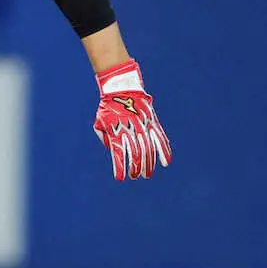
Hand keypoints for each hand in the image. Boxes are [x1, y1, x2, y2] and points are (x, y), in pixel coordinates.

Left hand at [93, 59, 171, 180]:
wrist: (122, 89)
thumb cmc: (108, 107)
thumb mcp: (100, 122)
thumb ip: (104, 137)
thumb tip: (112, 149)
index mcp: (116, 132)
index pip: (119, 155)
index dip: (120, 168)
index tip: (120, 178)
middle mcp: (131, 131)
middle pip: (136, 155)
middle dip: (136, 169)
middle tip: (135, 176)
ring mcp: (144, 127)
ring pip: (149, 150)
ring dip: (149, 165)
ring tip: (146, 174)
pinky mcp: (152, 123)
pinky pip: (161, 139)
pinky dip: (165, 151)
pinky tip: (166, 163)